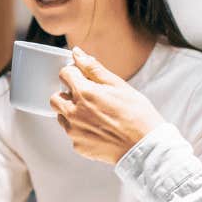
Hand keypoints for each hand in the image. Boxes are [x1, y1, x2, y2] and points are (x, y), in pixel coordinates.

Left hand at [52, 49, 168, 164]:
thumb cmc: (137, 116)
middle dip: (68, 94)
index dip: (75, 73)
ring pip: (62, 116)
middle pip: (56, 97)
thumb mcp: (118, 85)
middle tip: (88, 98)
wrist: (145, 148)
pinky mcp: (78, 146)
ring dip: (72, 112)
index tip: (83, 78)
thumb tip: (77, 53)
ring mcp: (74, 131)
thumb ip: (94, 68)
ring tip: (96, 115)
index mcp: (84, 93)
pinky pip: (72, 133)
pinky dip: (81, 130)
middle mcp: (73, 112)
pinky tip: (99, 130)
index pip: (64, 74)